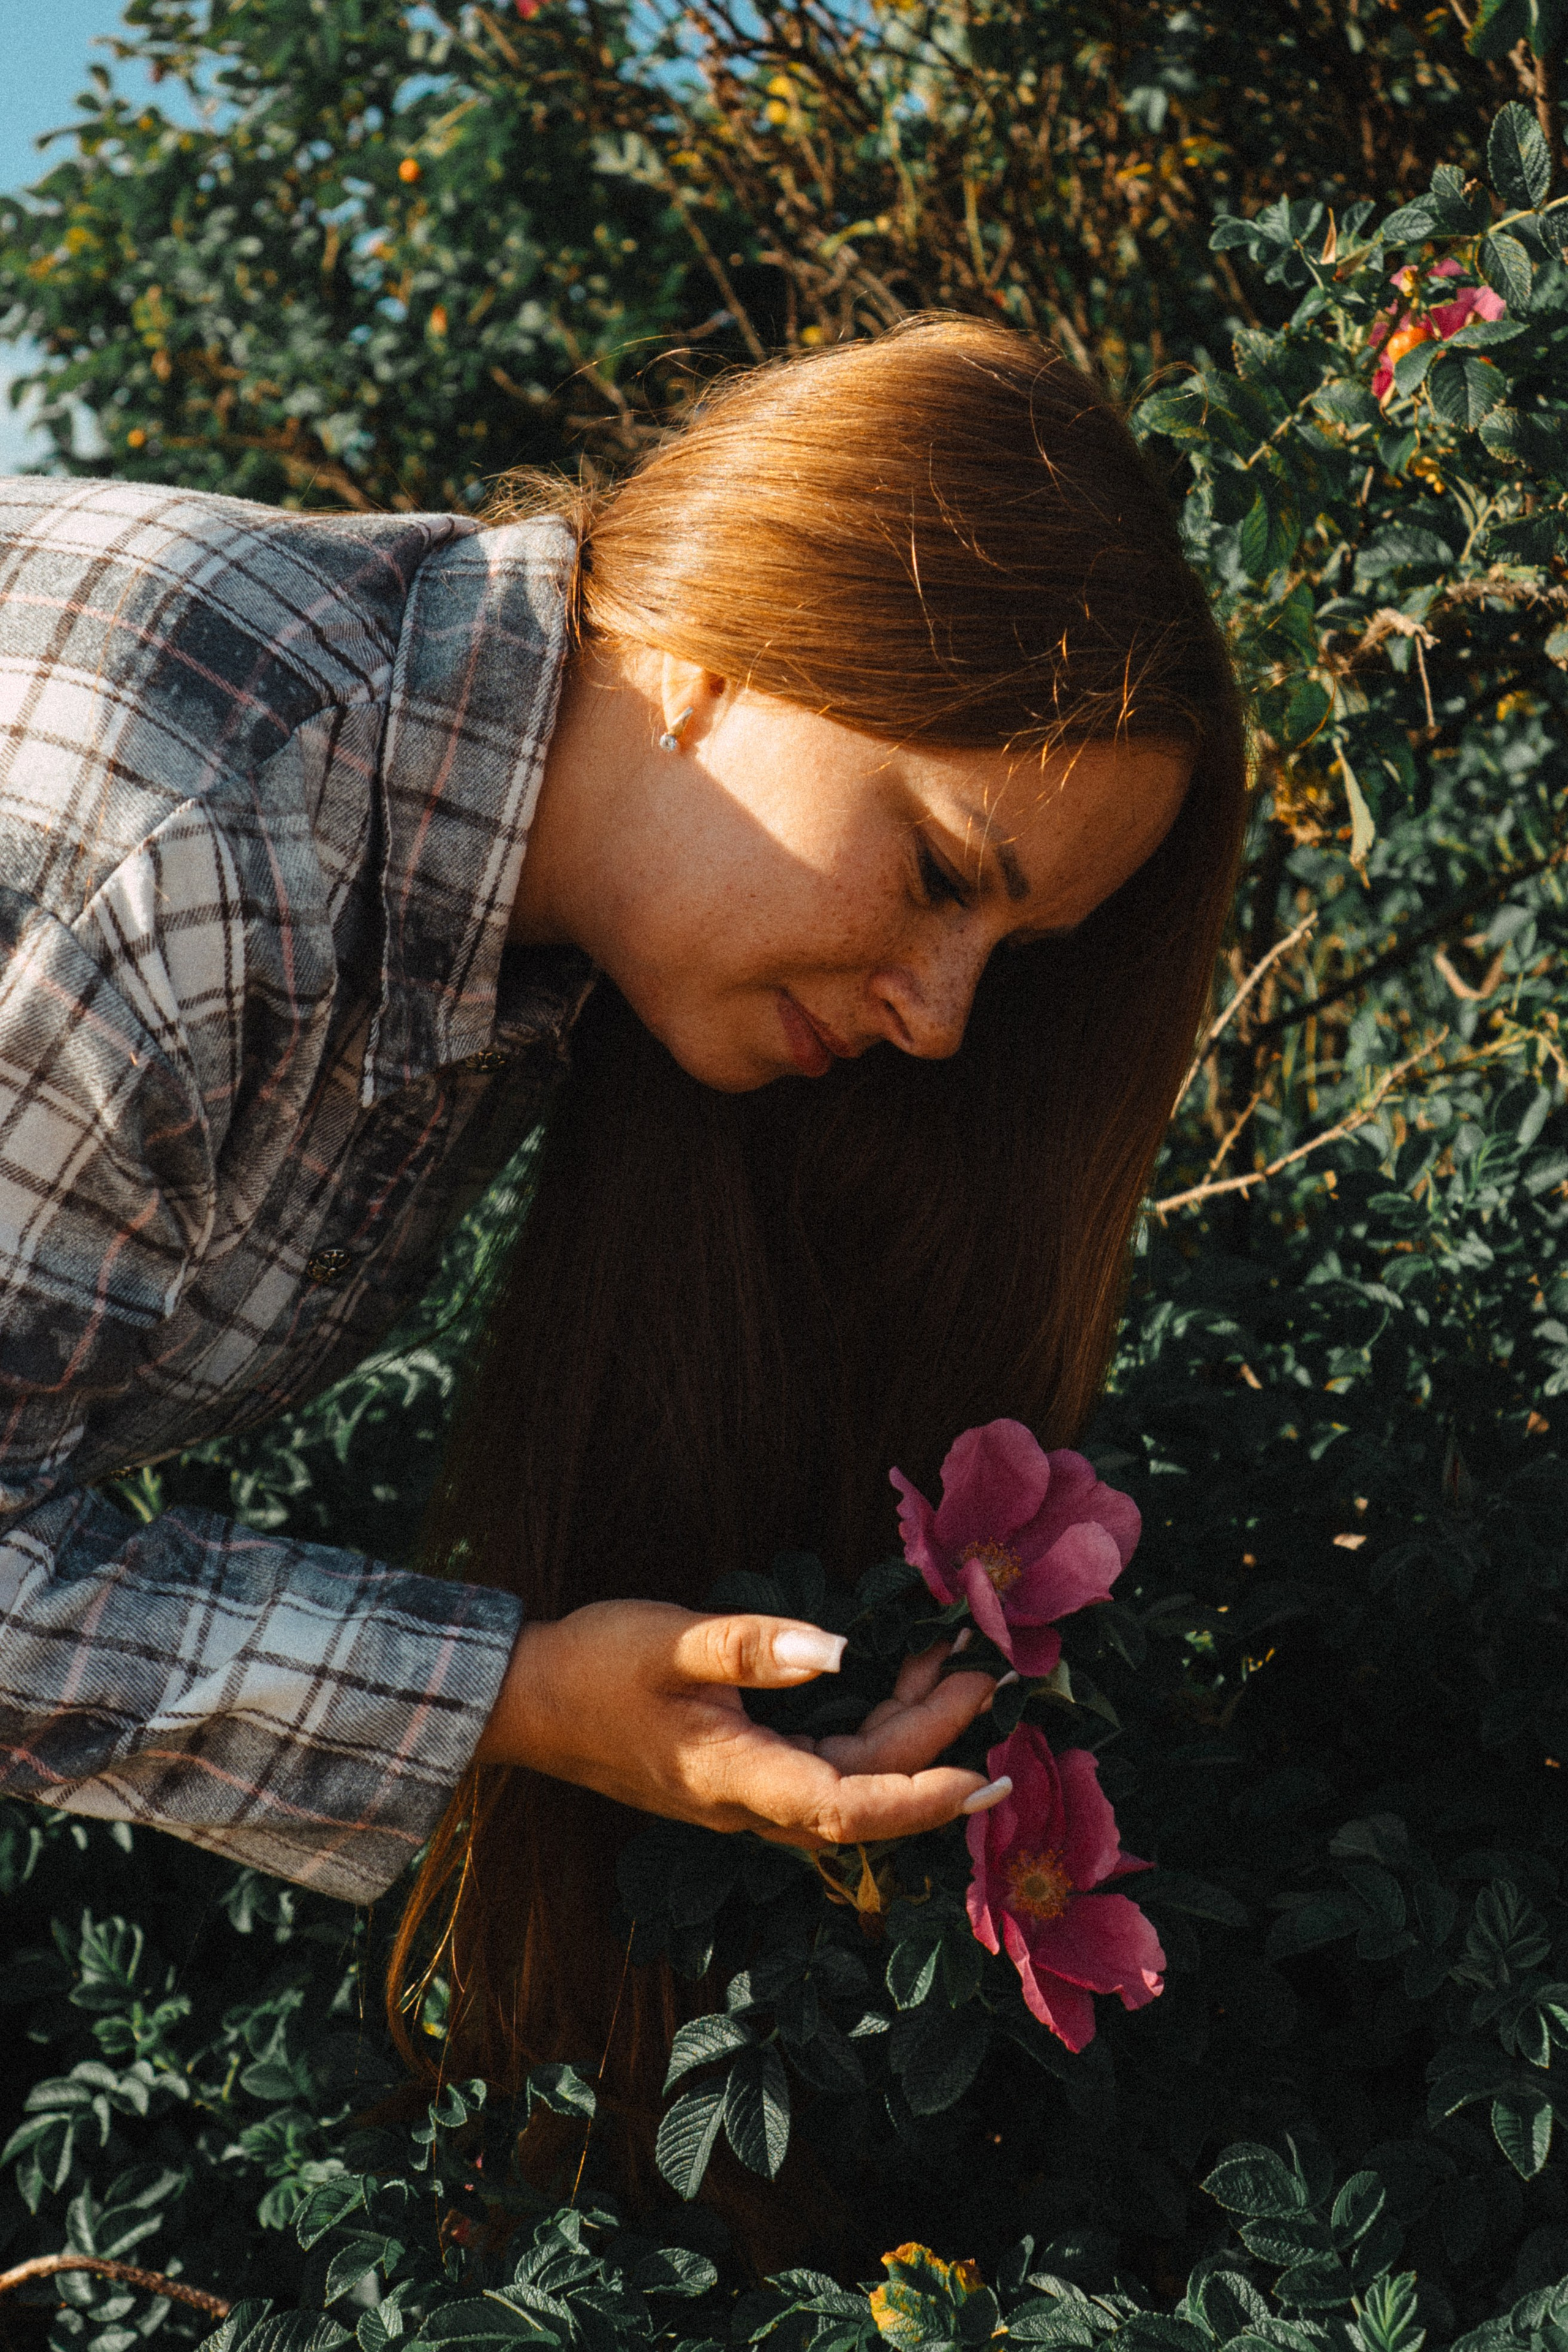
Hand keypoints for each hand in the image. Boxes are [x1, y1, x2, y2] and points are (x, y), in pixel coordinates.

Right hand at [473, 1599, 1010, 1849]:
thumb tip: (836, 1649)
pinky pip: (821, 1767)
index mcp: (736, 1778)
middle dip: (933, 1738)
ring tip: (946, 1666)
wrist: (527, 1701)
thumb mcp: (670, 1642)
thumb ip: (751, 1648)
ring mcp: (743, 1794)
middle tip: (983, 1673)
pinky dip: (863, 1729)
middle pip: (862, 1790)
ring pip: (846, 1781)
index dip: (923, 1799)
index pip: (849, 1809)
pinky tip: (883, 1681)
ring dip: (903, 1731)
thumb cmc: (593, 1667)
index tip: (986, 1777)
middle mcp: (748, 1802)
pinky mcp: (738, 1774)